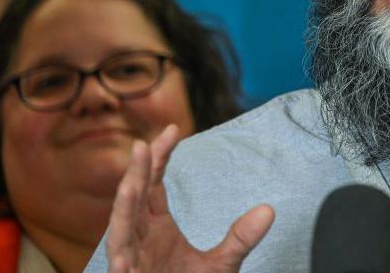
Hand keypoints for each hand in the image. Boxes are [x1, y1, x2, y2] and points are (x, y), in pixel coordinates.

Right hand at [106, 124, 274, 271]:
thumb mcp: (222, 265)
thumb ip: (240, 238)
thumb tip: (269, 209)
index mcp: (155, 231)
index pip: (152, 187)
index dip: (159, 159)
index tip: (173, 130)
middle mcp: (138, 243)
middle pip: (133, 201)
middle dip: (137, 174)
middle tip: (145, 145)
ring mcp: (131, 264)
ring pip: (120, 233)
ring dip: (123, 209)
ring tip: (129, 185)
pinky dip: (120, 265)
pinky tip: (122, 259)